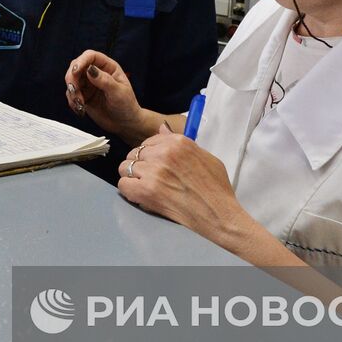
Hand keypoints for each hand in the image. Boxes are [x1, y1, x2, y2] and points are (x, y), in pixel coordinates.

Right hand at [64, 50, 151, 142]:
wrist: (124, 124)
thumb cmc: (127, 106)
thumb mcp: (119, 93)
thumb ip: (105, 80)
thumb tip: (90, 69)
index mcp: (108, 67)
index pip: (91, 56)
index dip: (81, 61)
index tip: (75, 71)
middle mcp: (96, 73)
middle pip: (76, 66)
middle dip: (72, 78)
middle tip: (74, 90)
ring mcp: (88, 84)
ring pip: (71, 81)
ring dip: (72, 92)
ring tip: (80, 104)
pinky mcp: (83, 95)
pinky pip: (71, 94)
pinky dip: (72, 101)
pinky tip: (80, 109)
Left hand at [117, 125, 247, 243]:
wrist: (218, 213)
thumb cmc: (215, 186)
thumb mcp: (204, 156)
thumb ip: (180, 142)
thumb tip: (161, 129)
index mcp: (178, 142)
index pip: (149, 142)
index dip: (150, 154)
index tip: (155, 165)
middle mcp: (163, 153)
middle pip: (135, 154)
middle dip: (140, 165)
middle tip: (151, 178)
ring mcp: (154, 171)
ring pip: (126, 167)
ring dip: (133, 177)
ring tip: (145, 187)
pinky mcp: (147, 190)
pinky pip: (123, 184)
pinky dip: (129, 190)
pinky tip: (140, 195)